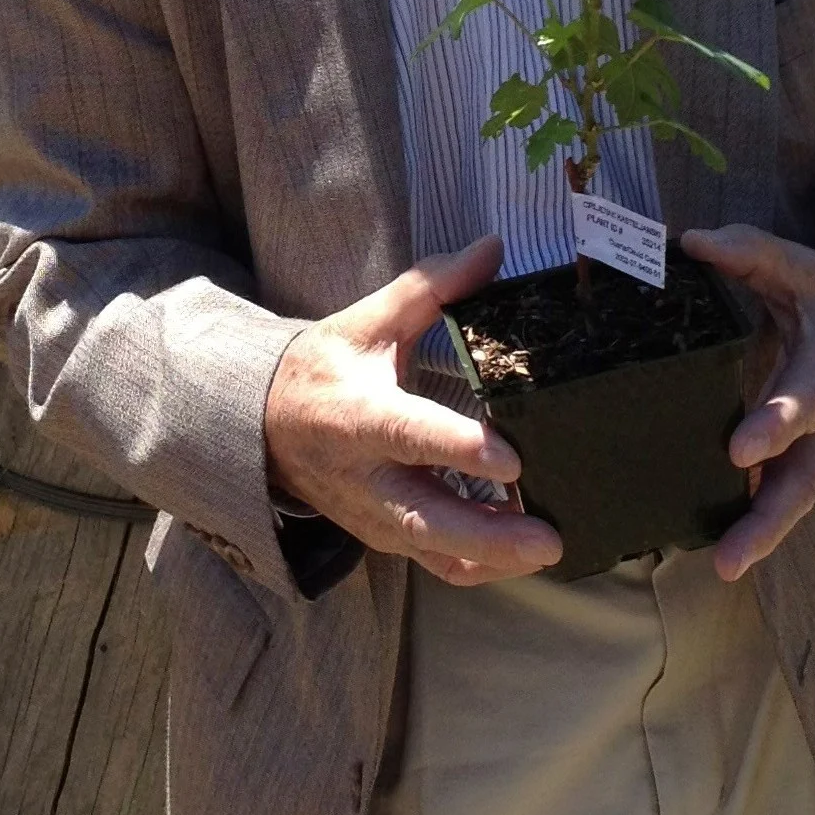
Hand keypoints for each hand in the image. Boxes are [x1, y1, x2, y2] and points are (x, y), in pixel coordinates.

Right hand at [264, 235, 563, 586]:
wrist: (266, 429)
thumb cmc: (324, 369)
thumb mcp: (367, 321)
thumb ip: (431, 287)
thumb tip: (493, 248)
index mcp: (359, 415)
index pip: (410, 435)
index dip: (458, 449)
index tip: (511, 459)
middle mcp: (367, 477)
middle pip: (427, 518)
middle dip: (489, 534)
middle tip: (547, 539)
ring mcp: (377, 517)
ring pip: (436, 550)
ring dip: (494, 557)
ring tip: (549, 549)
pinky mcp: (388, 538)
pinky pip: (437, 563)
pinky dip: (480, 566)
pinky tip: (523, 554)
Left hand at [681, 224, 814, 581]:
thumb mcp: (803, 266)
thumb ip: (750, 251)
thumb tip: (691, 241)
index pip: (804, 403)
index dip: (776, 427)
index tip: (739, 450)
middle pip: (802, 484)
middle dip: (768, 522)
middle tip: (730, 558)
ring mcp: (812, 447)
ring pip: (792, 501)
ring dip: (759, 536)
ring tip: (721, 565)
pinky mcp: (796, 456)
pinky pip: (776, 494)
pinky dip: (749, 520)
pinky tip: (707, 541)